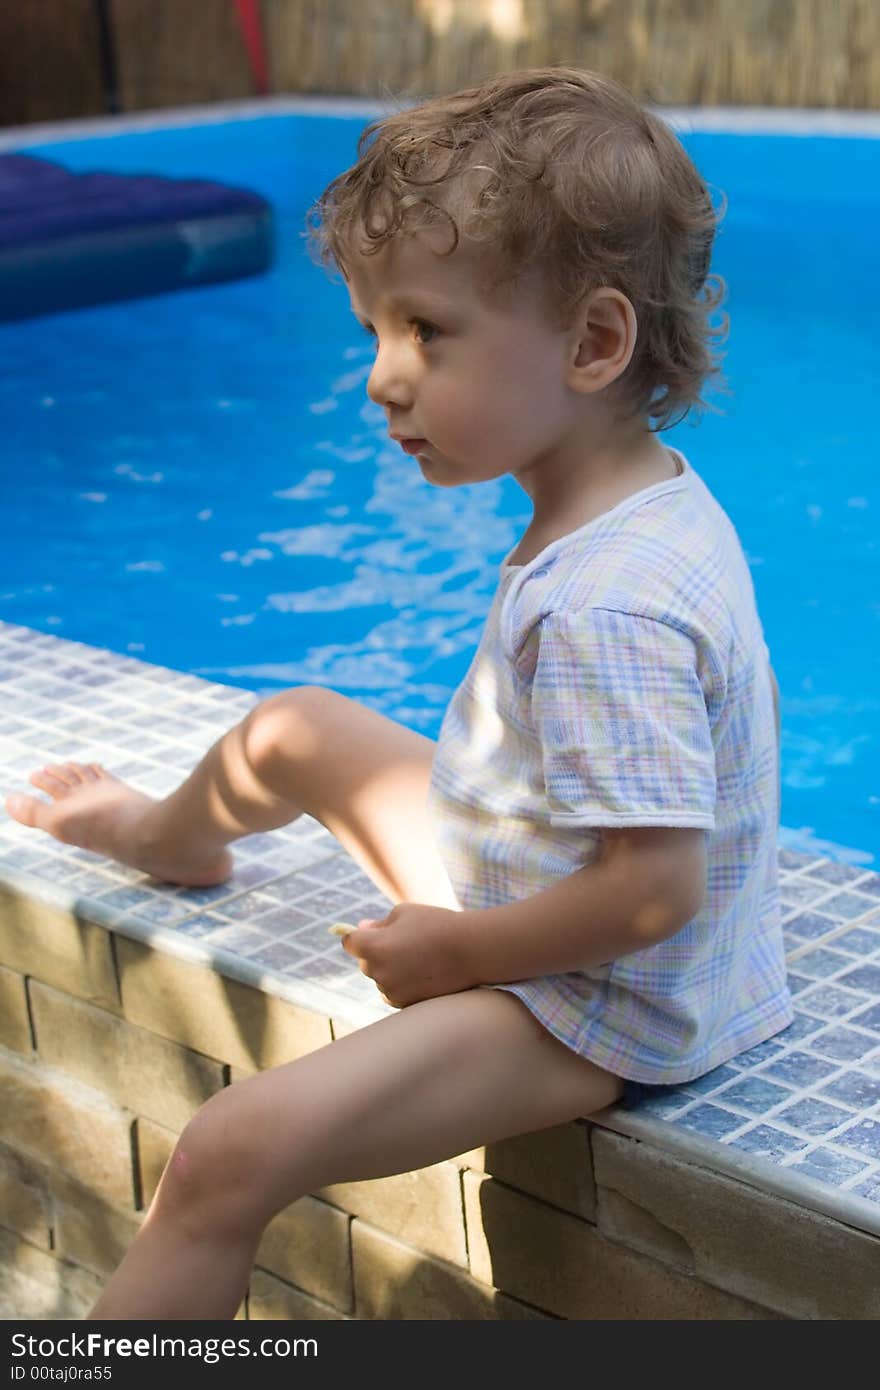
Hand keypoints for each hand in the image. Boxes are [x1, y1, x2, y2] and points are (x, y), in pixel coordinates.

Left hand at [340, 902, 472, 1007]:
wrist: (471, 950)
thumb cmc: (437, 925)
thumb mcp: (404, 913)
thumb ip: (380, 923)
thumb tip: (362, 929)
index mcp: (373, 946)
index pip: (350, 943)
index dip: (357, 937)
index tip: (367, 933)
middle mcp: (378, 971)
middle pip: (365, 963)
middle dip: (376, 953)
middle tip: (403, 942)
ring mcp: (392, 990)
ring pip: (381, 980)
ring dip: (390, 970)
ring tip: (418, 957)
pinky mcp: (406, 1004)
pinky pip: (394, 993)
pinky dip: (402, 984)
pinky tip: (422, 972)